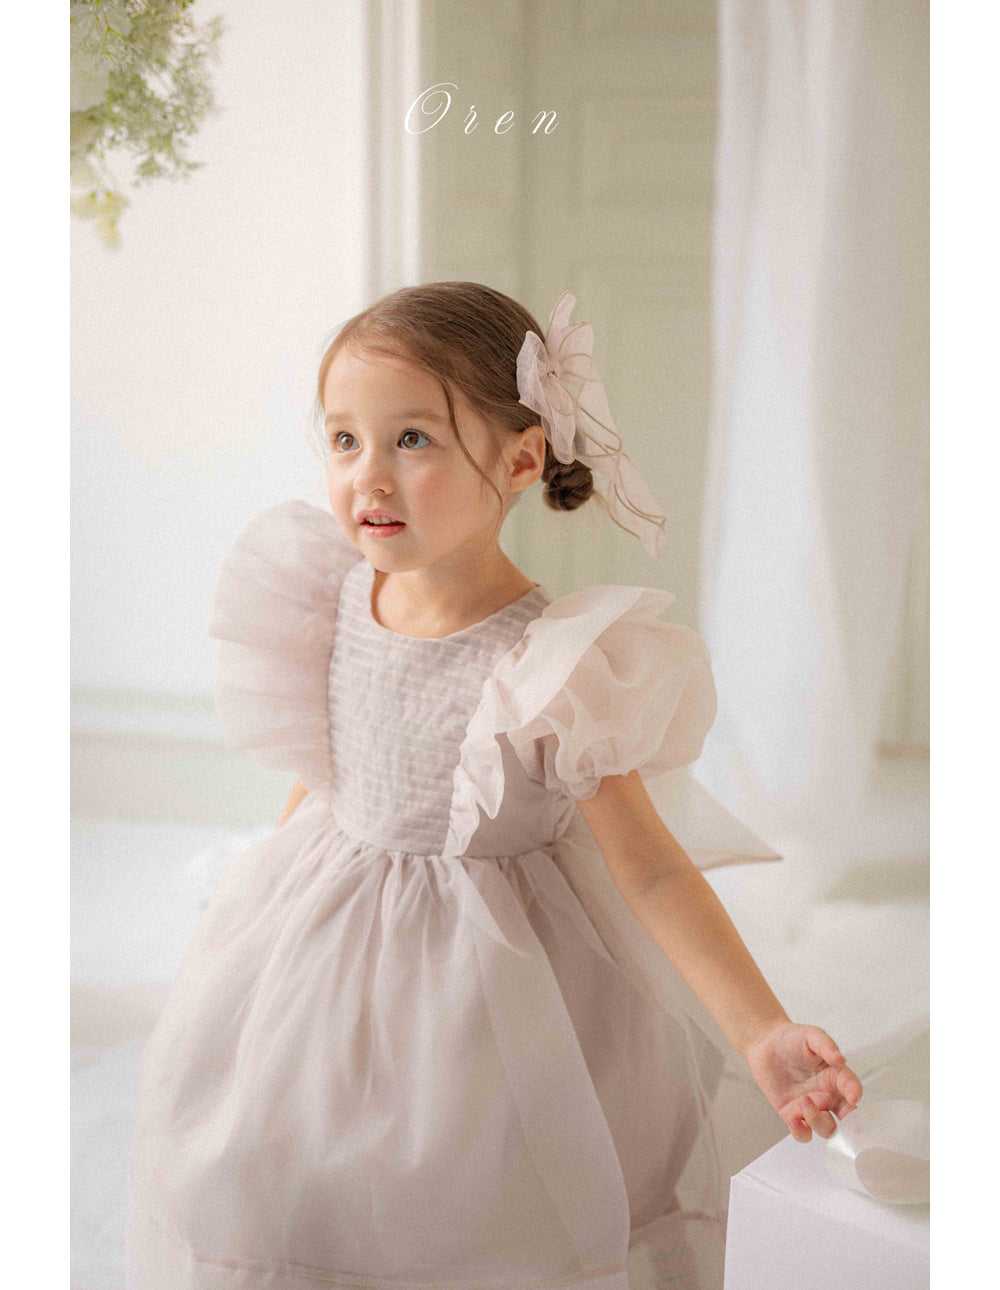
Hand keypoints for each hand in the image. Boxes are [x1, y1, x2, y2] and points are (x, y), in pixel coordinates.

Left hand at [744, 1022, 861, 1142]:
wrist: (764, 1044)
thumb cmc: (791, 1038)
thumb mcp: (810, 1035)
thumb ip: (826, 1045)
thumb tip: (841, 1059)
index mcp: (835, 1075)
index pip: (851, 1087)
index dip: (855, 1092)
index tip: (853, 1096)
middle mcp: (827, 1094)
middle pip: (846, 1117)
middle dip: (850, 1124)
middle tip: (845, 1121)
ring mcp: (811, 1107)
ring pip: (826, 1128)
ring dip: (819, 1121)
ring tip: (804, 1101)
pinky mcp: (792, 1115)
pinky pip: (803, 1134)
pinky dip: (801, 1132)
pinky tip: (794, 1120)